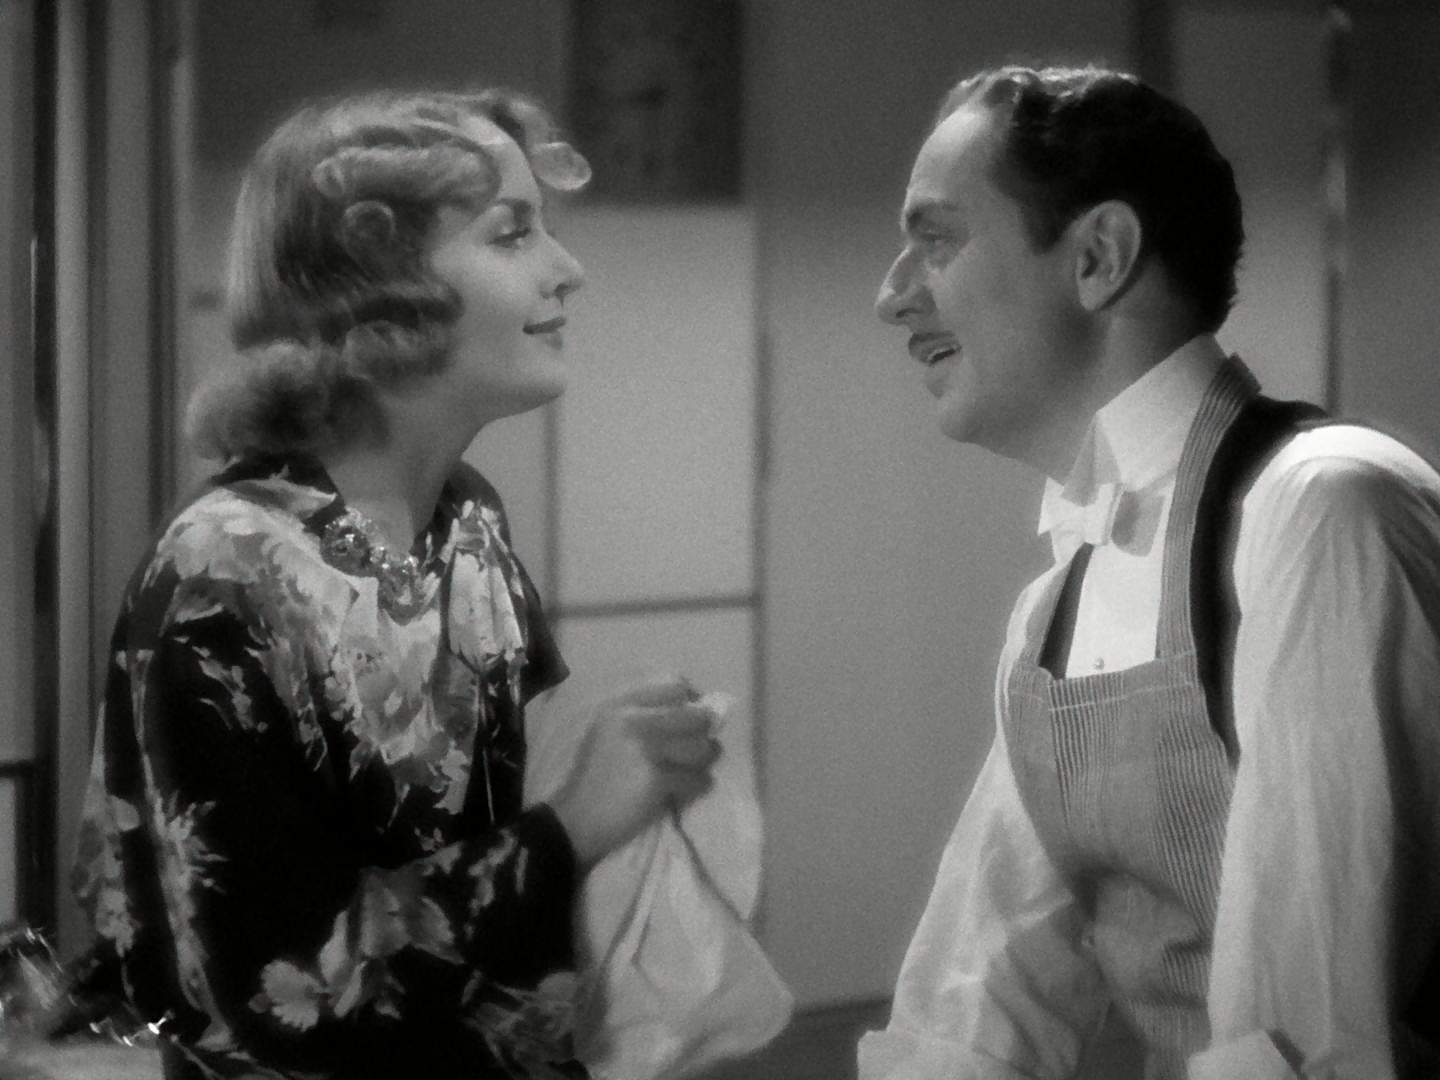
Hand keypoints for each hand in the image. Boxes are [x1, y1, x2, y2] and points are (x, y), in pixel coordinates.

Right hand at [547, 674, 721, 868]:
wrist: (578, 818)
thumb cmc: (598, 775)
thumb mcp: (610, 731)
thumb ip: (645, 715)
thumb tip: (698, 709)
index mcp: (620, 705)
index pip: (675, 686)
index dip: (692, 702)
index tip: (693, 718)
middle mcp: (633, 720)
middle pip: (695, 716)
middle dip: (703, 734)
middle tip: (699, 748)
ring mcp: (646, 748)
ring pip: (702, 747)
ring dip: (703, 761)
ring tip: (692, 769)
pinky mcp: (656, 778)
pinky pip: (697, 778)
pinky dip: (698, 785)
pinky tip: (687, 788)